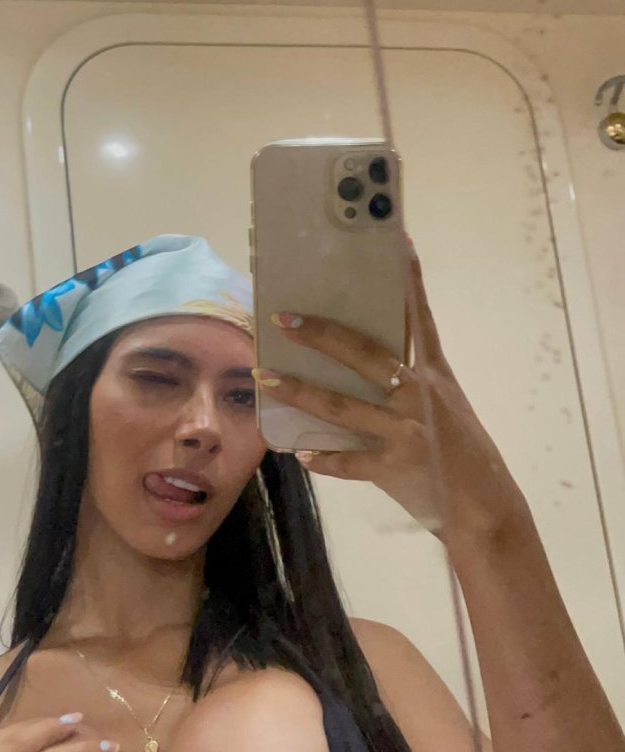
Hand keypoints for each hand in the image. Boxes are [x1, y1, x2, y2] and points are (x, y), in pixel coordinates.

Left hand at [255, 244, 521, 539]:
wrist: (486, 507)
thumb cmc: (464, 454)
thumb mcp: (447, 408)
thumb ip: (412, 385)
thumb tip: (367, 364)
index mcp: (436, 377)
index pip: (421, 319)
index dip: (409, 282)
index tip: (397, 244)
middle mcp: (419, 397)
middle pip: (364, 355)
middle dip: (322, 335)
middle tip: (283, 319)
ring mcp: (406, 432)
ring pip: (342, 407)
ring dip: (300, 391)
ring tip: (266, 378)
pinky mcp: (395, 468)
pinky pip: (350, 461)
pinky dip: (325, 458)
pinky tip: (301, 452)